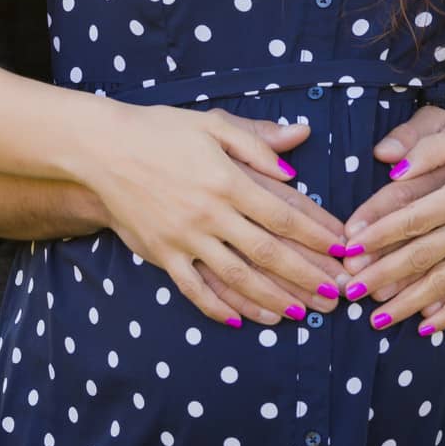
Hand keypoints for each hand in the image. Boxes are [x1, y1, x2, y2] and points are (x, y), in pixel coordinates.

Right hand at [88, 104, 346, 327]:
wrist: (101, 149)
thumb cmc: (160, 130)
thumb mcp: (211, 123)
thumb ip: (256, 139)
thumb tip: (299, 141)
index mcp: (227, 179)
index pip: (283, 212)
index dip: (316, 233)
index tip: (343, 249)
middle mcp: (209, 213)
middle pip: (267, 252)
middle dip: (307, 276)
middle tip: (337, 295)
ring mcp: (184, 237)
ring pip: (237, 277)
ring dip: (273, 299)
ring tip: (302, 313)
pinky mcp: (161, 254)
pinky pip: (194, 288)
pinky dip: (219, 308)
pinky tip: (242, 321)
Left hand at [342, 121, 444, 332]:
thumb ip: (431, 149)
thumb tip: (392, 169)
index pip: (413, 219)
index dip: (378, 234)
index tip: (349, 247)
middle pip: (421, 256)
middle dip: (382, 276)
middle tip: (349, 291)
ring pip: (443, 283)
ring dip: (408, 303)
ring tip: (376, 319)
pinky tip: (425, 327)